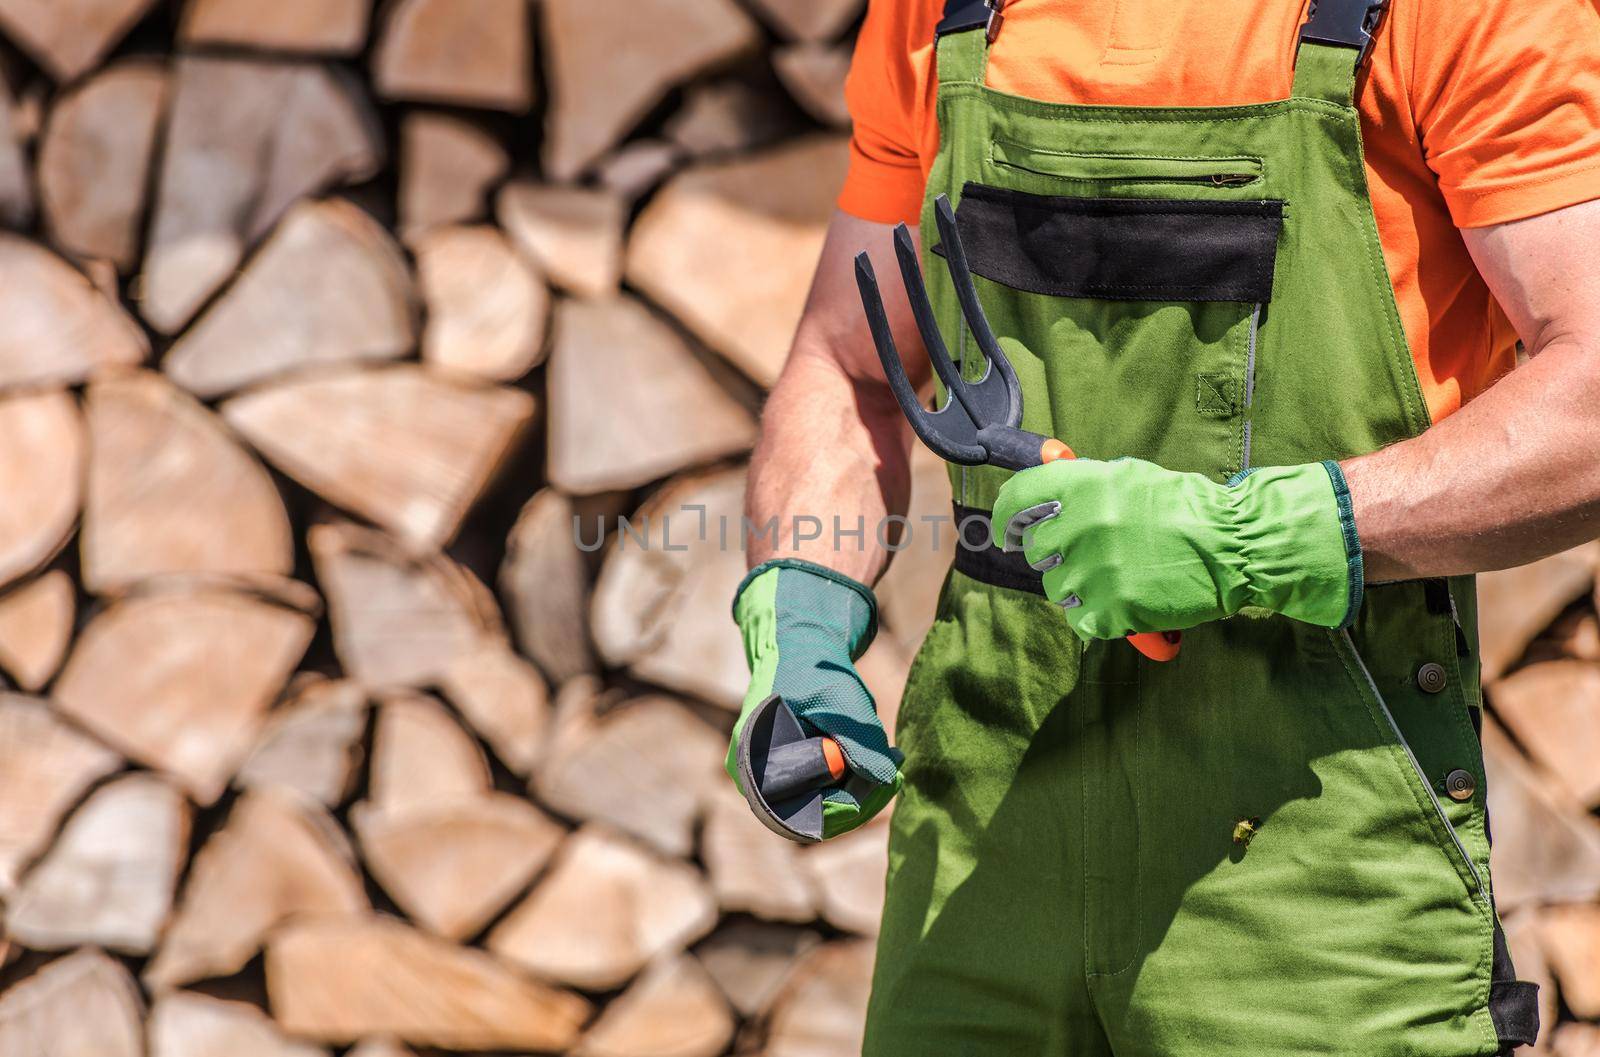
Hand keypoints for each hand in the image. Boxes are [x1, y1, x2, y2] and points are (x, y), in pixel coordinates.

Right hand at [728, 559, 902, 838]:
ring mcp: (772, 780)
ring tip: (893, 756)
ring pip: (825, 806)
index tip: (888, 783)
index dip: (847, 807)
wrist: (799, 647)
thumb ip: (859, 742)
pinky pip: (827, 792)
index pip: (799, 813)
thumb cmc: (811, 670)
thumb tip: (886, 780)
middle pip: (813, 814)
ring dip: (863, 786)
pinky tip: (882, 756)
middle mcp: (754, 780)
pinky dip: (857, 778)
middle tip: (898, 769)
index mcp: (751, 762)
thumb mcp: (838, 701)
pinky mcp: (793, 775)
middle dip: (862, 795)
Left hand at [991, 458, 1361, 639]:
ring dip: (1080, 586)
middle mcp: (1083, 525)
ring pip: (1056, 588)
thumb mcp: (1130, 478)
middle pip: (1036, 550)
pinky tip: (1127, 599)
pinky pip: (1081, 619)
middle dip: (1058, 554)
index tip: (1006, 534)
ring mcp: (1096, 570)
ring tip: (1120, 574)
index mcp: (1084, 485)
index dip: (1006, 519)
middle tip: (1093, 553)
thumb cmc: (1185, 509)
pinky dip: (1100, 615)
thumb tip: (1043, 479)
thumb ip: (1081, 483)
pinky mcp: (1114, 610)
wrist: (1235, 546)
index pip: (1017, 499)